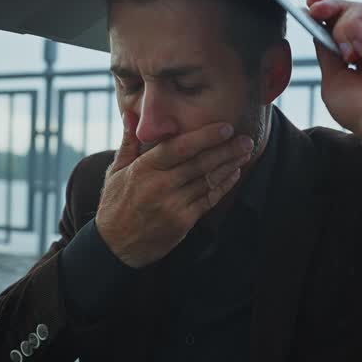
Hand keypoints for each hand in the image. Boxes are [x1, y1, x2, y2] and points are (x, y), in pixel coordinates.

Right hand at [94, 113, 253, 268]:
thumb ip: (128, 142)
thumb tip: (131, 114)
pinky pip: (208, 200)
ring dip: (229, 166)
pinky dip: (223, 186)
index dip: (204, 137)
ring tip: (244, 153)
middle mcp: (159, 186)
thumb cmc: (115, 204)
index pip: (178, 148)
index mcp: (143, 169)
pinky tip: (233, 174)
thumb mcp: (116, 171)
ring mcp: (172, 205)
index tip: (225, 128)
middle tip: (246, 139)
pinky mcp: (182, 222)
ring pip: (207, 181)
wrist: (115, 246)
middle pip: (198, 163)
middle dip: (225, 150)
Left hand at [307, 0, 361, 149]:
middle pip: (348, 12)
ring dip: (343, 28)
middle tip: (314, 9)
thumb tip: (317, 26)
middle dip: (328, 7)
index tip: (308, 5)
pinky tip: (358, 51)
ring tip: (348, 55)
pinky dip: (356, 26)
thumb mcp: (333, 78)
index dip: (325, 13)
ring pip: (358, 10)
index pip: (340, 26)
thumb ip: (326, 51)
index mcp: (360, 56)